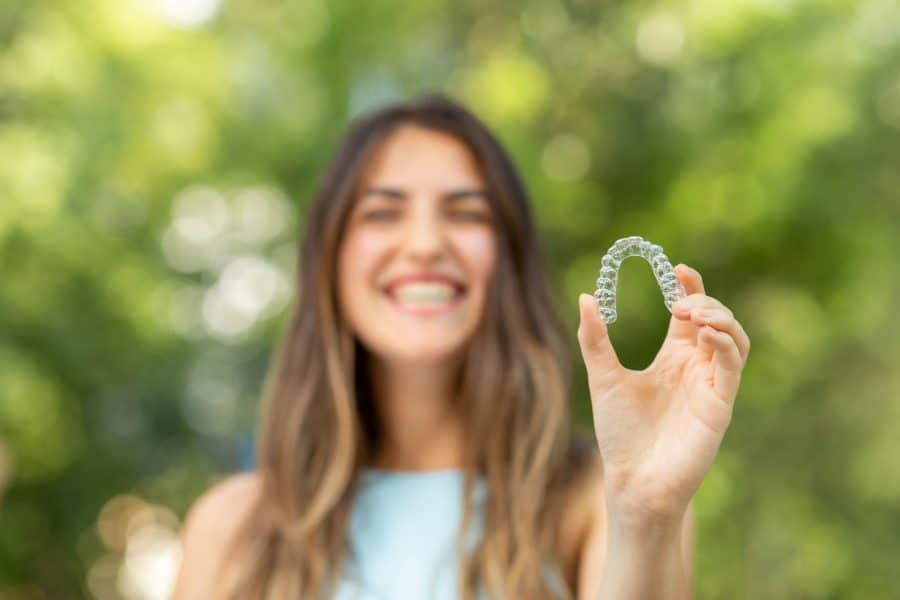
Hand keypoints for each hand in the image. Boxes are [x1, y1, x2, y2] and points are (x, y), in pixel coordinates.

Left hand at [577, 264, 749, 525]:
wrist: (631, 479)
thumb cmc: (620, 434)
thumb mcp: (603, 377)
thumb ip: (595, 339)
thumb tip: (586, 296)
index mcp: (672, 358)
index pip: (690, 313)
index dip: (690, 286)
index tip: (677, 267)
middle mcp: (696, 368)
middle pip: (716, 319)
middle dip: (704, 300)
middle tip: (679, 301)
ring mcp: (711, 385)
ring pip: (735, 338)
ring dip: (721, 318)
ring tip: (692, 312)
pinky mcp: (720, 404)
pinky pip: (733, 366)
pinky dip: (725, 344)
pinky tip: (704, 334)